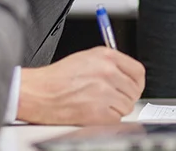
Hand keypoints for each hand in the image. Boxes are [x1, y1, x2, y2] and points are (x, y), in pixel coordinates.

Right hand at [16, 47, 145, 123]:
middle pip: (134, 90)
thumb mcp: (86, 58)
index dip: (137, 82)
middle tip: (112, 99)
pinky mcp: (98, 112)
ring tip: (98, 104)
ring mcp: (104, 92)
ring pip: (126, 106)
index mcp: (106, 56)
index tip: (133, 87)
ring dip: (115, 108)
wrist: (38, 93)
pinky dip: (107, 119)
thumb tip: (126, 75)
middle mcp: (107, 72)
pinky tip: (93, 112)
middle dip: (125, 97)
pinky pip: (116, 118)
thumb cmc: (57, 78)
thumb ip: (109, 64)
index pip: (138, 71)